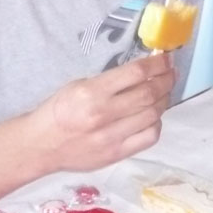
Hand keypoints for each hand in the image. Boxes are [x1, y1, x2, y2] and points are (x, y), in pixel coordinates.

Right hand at [28, 54, 173, 173]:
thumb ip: (111, 80)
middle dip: (166, 80)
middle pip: (149, 93)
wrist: (41, 145)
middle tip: (171, 74)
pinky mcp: (116, 154)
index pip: (136, 73)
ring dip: (164, 100)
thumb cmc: (60, 110)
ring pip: (153, 114)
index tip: (167, 58)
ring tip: (164, 93)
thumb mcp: (80, 85)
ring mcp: (111, 137)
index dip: (157, 63)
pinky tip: (153, 117)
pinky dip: (157, 123)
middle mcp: (103, 115)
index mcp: (92, 92)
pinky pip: (149, 137)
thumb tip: (144, 70)